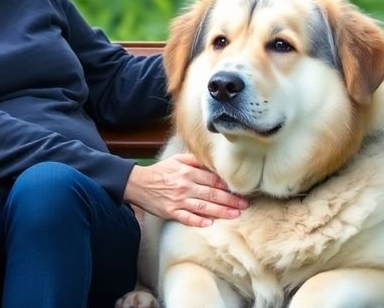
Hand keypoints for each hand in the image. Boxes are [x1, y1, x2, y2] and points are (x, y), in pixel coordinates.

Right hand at [124, 153, 248, 227]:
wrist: (138, 183)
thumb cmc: (160, 171)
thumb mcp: (177, 160)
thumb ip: (195, 160)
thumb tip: (213, 162)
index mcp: (188, 172)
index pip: (213, 179)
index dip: (228, 185)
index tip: (241, 190)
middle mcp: (185, 186)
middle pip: (212, 194)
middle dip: (231, 200)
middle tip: (245, 205)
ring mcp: (178, 200)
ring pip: (204, 207)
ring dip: (221, 211)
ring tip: (235, 215)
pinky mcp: (171, 212)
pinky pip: (187, 218)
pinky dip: (198, 221)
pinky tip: (210, 224)